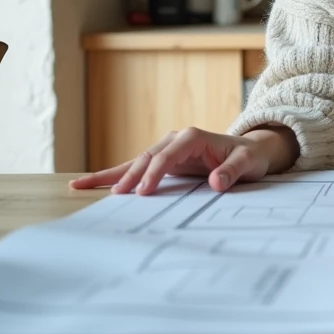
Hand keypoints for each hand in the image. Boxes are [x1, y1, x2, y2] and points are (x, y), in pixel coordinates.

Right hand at [68, 126, 297, 195]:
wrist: (253, 150)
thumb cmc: (250, 157)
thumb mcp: (248, 163)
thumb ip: (233, 171)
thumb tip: (216, 182)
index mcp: (193, 137)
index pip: (167, 156)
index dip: (154, 173)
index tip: (143, 193)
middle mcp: (176, 139)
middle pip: (146, 158)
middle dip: (127, 176)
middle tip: (111, 196)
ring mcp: (168, 149)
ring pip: (135, 162)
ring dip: (112, 176)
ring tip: (80, 186)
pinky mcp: (165, 160)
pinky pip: (138, 168)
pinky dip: (116, 176)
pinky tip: (92, 185)